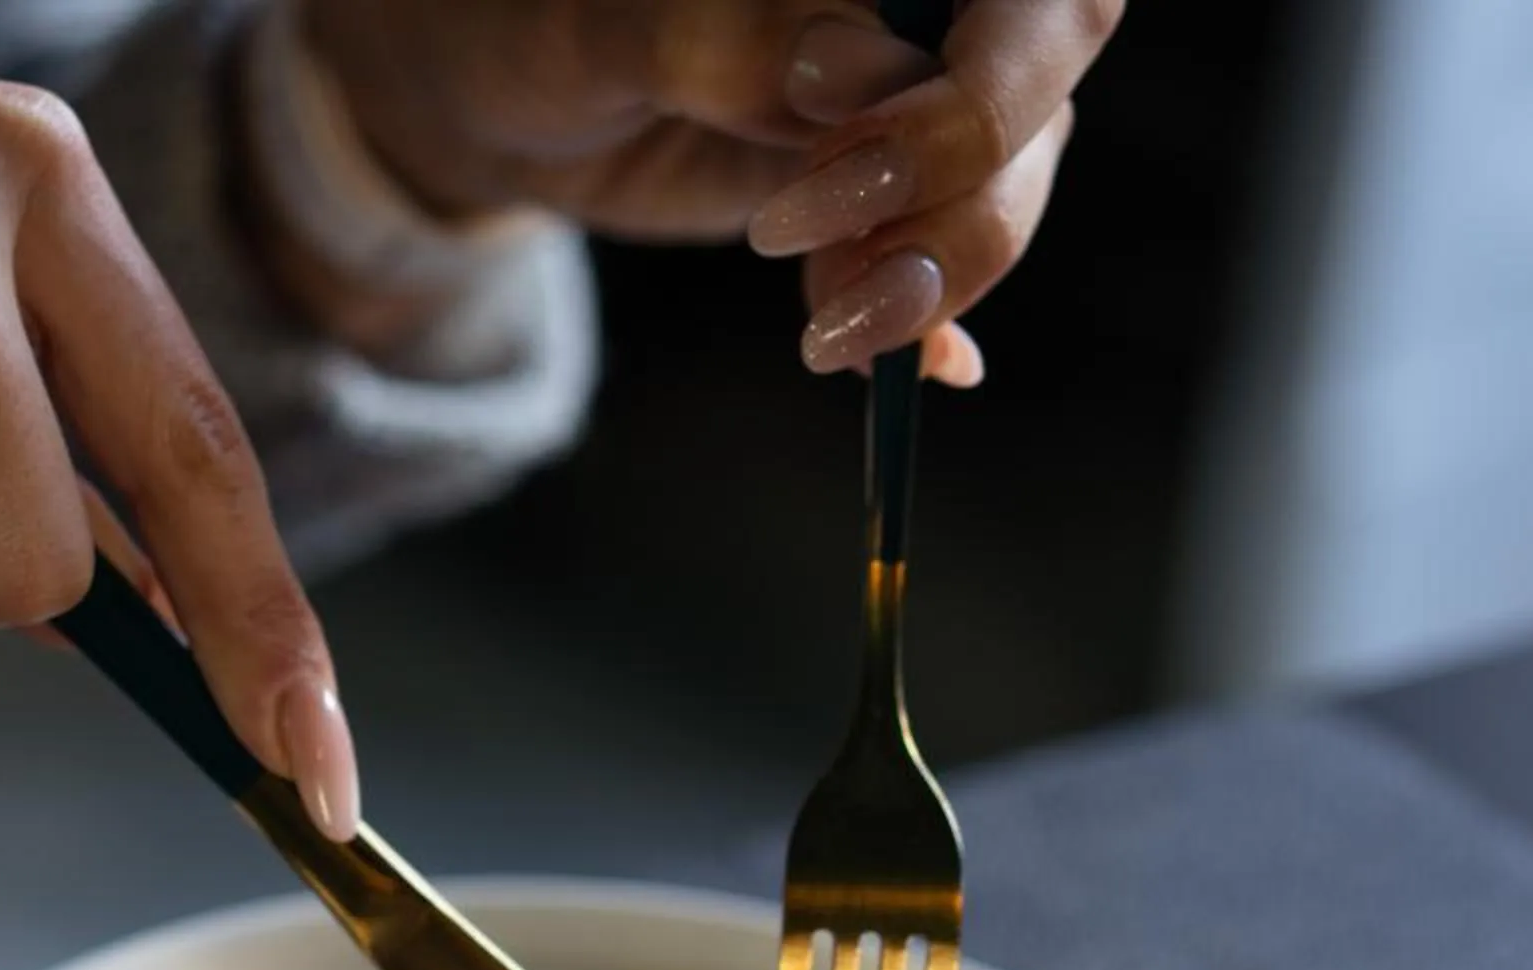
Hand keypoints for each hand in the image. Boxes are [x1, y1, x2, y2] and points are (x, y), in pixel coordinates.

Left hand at [295, 0, 1121, 384]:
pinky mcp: (891, 190)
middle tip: (822, 268)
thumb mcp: (607, 25)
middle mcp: (933, 13)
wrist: (497, 95)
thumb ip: (727, 32)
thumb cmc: (536, 19)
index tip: (831, 119)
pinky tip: (919, 370)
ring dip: (930, 276)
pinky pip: (953, 252)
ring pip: (1005, 187)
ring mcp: (923, 100)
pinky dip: (933, 318)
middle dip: (954, 202)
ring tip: (823, 328)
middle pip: (1035, 100)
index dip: (979, 78)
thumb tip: (850, 64)